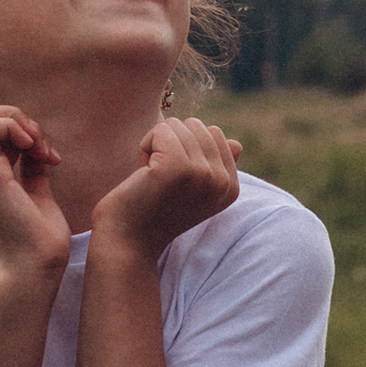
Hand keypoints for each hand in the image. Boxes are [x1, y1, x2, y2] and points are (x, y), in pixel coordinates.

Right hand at [0, 105, 73, 283]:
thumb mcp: (37, 191)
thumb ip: (32, 167)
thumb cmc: (40, 239)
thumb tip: (37, 148)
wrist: (37, 266)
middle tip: (41, 146)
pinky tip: (37, 151)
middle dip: (16, 118)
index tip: (46, 153)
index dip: (18, 128)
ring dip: (19, 123)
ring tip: (42, 150)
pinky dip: (16, 128)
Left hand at [90, 116, 242, 263]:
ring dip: (156, 146)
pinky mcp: (177, 167)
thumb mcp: (193, 190)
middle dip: (171, 144)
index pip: (214, 133)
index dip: (187, 148)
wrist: (128, 241)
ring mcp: (202, 174)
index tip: (176, 179)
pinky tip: (143, 174)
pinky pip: (161, 130)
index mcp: (230, 187)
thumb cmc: (154, 211)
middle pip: (196, 126)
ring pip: (177, 125)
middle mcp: (222, 181)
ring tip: (152, 177)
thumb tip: (236, 144)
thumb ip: (216, 166)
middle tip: (161, 179)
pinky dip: (144, 145)